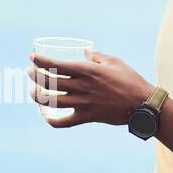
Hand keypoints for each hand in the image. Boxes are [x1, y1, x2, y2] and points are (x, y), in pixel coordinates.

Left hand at [27, 50, 153, 128]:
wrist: (142, 104)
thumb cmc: (130, 80)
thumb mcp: (114, 62)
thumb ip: (96, 56)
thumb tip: (84, 50)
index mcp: (87, 71)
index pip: (57, 65)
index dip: (41, 61)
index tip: (31, 58)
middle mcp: (82, 87)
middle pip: (50, 82)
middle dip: (35, 76)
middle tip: (29, 72)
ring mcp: (83, 103)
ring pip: (52, 101)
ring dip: (38, 96)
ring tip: (32, 91)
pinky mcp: (87, 117)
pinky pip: (64, 122)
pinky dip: (52, 121)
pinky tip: (46, 117)